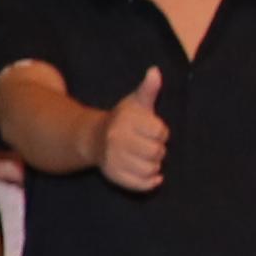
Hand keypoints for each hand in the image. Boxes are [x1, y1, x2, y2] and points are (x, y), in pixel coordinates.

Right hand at [95, 72, 174, 192]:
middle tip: (147, 144)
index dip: (160, 132)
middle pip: (157, 152)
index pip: (161, 132)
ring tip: (145, 157)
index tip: (151, 129)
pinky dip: (150, 182)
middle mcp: (117, 139)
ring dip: (154, 165)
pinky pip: (141, 184)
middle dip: (157, 149)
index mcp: (126, 120)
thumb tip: (155, 71)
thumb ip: (149, 88)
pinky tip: (150, 174)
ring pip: (151, 169)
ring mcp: (114, 159)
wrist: (94, 138)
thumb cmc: (123, 119)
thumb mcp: (136, 102)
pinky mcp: (114, 176)